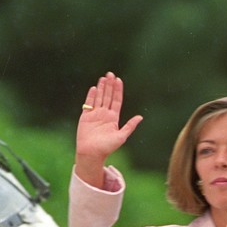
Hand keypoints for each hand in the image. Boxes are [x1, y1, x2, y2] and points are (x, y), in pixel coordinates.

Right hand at [75, 72, 142, 187]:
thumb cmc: (107, 147)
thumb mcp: (121, 136)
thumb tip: (141, 117)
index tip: (119, 80)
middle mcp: (104, 114)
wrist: (91, 153)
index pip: (116, 100)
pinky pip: (88, 104)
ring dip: (101, 88)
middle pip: (108, 96)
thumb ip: (130, 126)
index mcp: (113, 118)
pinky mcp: (85, 117)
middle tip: (110, 74)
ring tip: (103, 78)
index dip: (118, 90)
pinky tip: (94, 88)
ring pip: (99, 98)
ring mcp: (95, 115)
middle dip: (109, 85)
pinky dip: (91, 96)